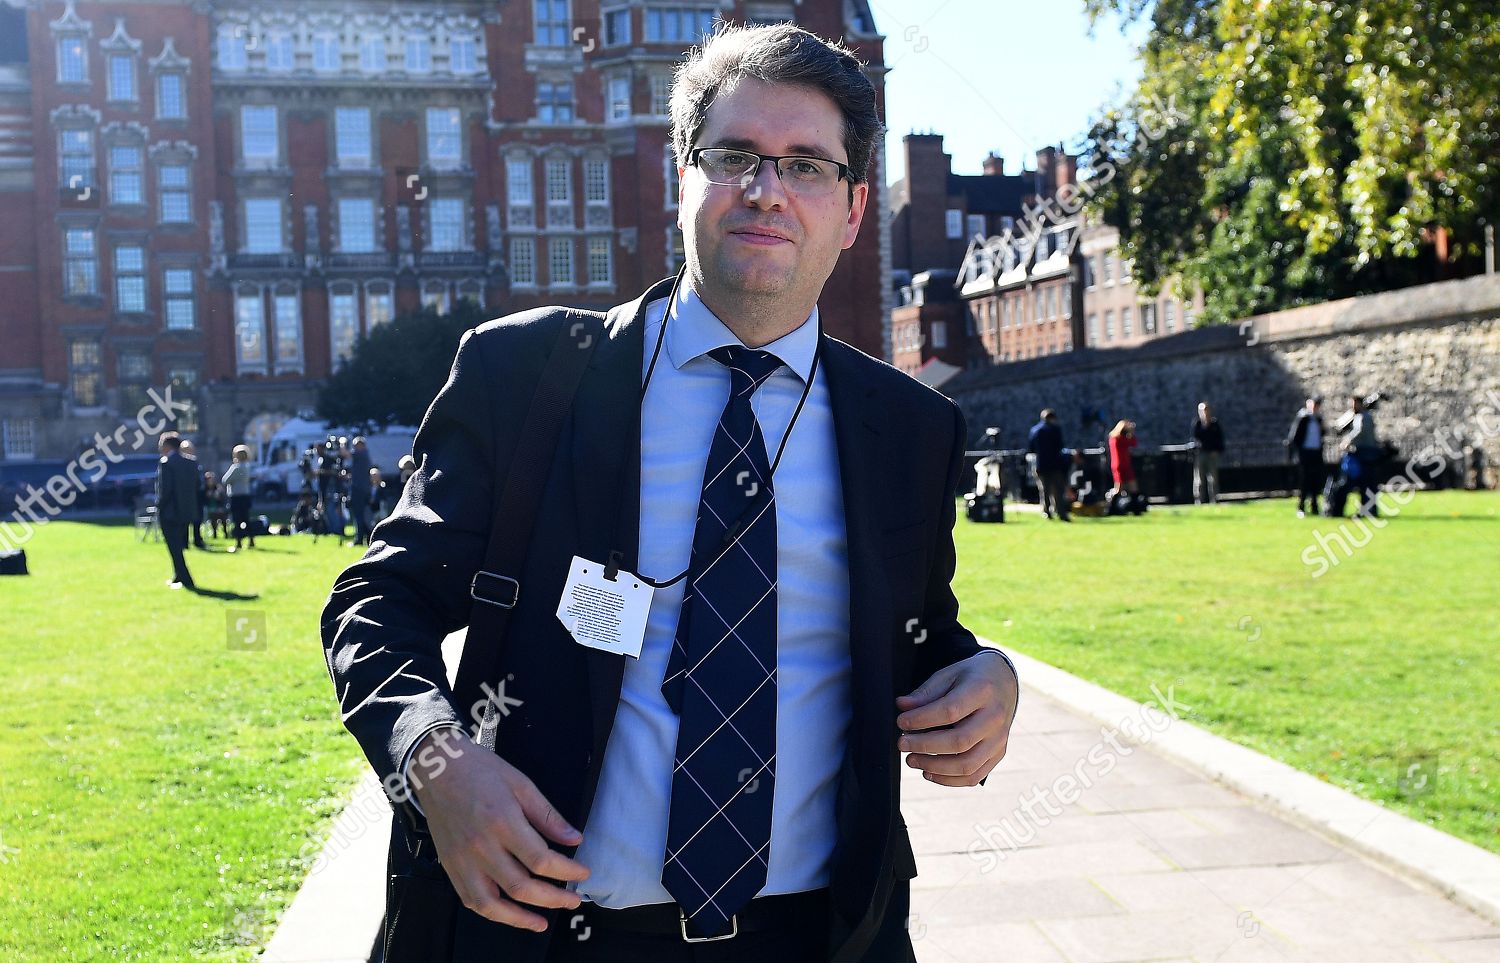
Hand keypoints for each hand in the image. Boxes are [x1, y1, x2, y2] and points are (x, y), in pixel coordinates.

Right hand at [409, 729, 589, 930]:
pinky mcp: (450, 866)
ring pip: (493, 904)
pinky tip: (509, 914)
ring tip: (542, 922)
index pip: (541, 860)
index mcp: (502, 822)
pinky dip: (492, 913)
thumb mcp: (521, 784)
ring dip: (520, 919)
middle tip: (573, 900)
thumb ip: (548, 816)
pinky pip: (470, 899)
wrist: (436, 768)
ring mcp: (462, 860)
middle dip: (553, 899)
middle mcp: (481, 846)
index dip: (567, 871)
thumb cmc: (480, 771)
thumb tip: (575, 839)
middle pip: (521, 887)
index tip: (583, 874)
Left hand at [895, 652, 1017, 786]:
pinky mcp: (998, 754)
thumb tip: (903, 707)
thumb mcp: (949, 674)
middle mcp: (995, 718)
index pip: (950, 711)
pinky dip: (949, 780)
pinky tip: (929, 773)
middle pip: (959, 741)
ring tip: (912, 760)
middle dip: (925, 746)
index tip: (901, 722)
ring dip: (934, 767)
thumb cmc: (972, 678)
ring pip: (968, 765)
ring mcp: (999, 739)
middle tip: (902, 743)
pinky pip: (974, 776)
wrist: (1004, 681)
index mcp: (982, 691)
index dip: (922, 719)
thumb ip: (926, 692)